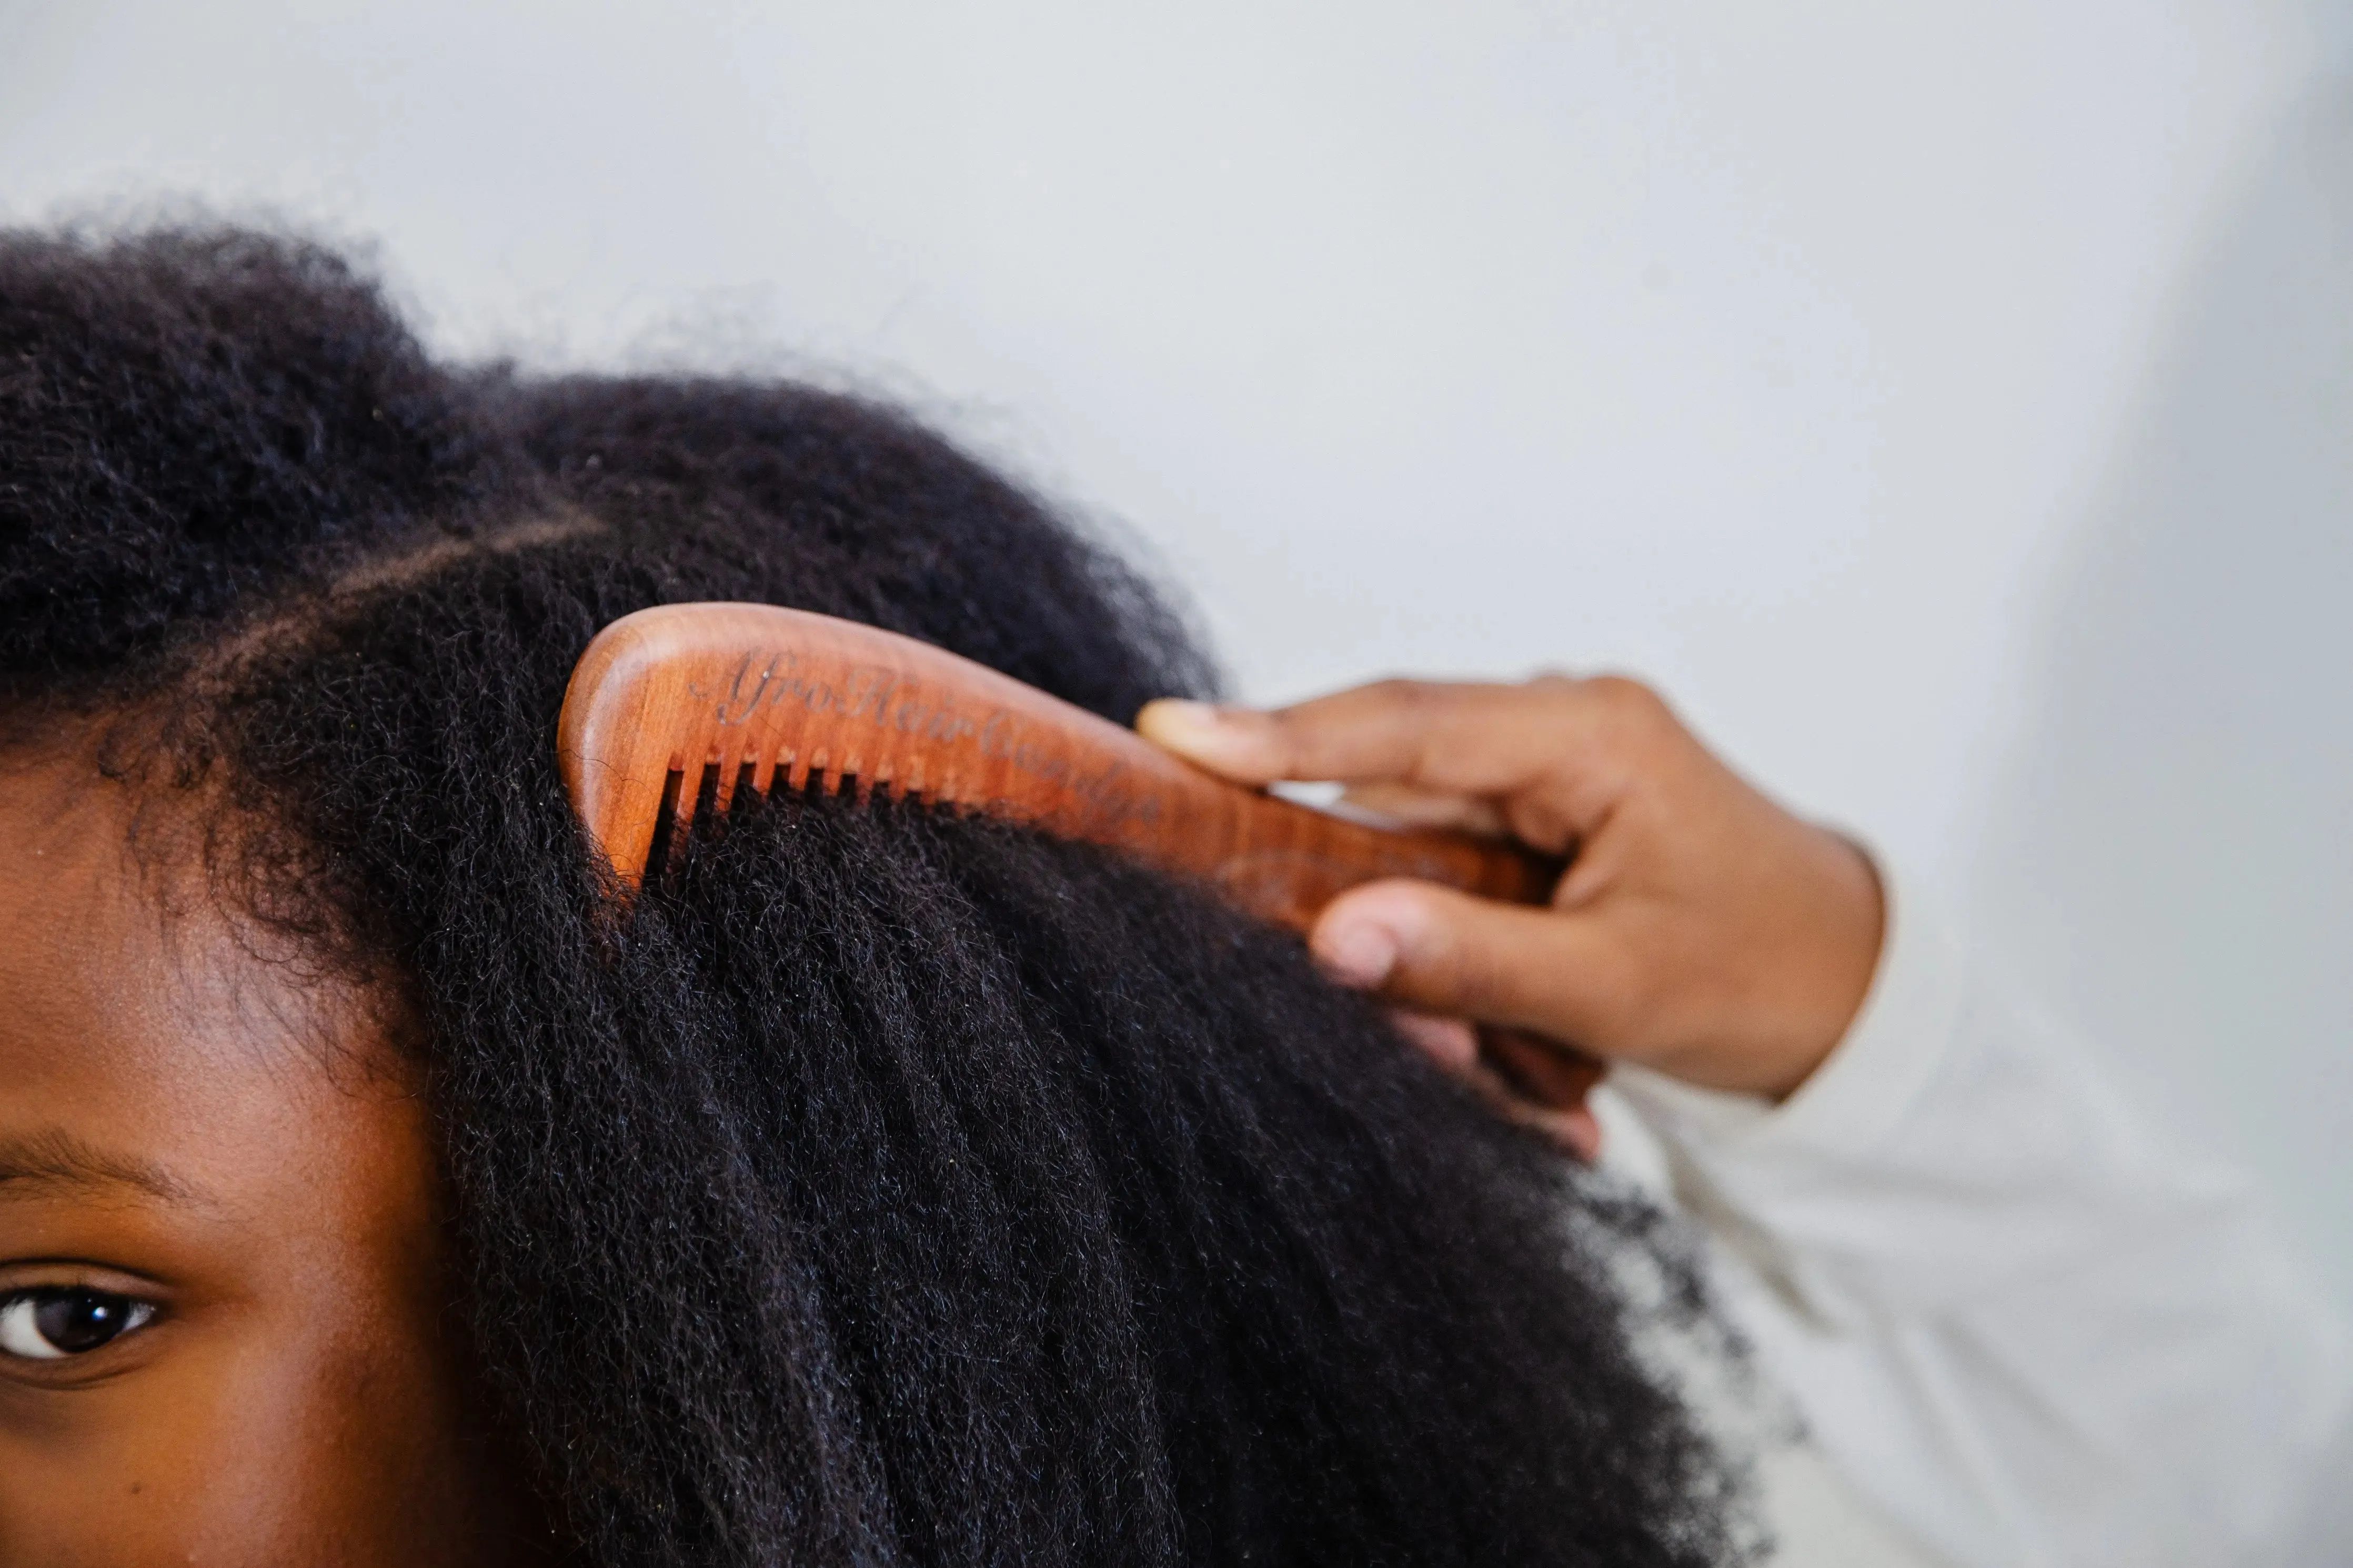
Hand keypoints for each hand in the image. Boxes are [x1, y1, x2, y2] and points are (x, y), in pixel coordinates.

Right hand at [1138, 676, 1883, 1137]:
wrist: (1852, 993)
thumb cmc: (1767, 971)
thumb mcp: (1620, 984)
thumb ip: (1472, 957)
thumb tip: (1329, 940)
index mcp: (1588, 732)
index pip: (1401, 722)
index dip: (1279, 733)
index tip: (1171, 735)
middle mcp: (1550, 734)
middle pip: (1385, 802)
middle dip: (1367, 919)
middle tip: (1426, 1034)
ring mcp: (1534, 782)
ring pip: (1404, 863)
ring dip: (1432, 975)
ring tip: (1533, 1070)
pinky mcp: (1524, 833)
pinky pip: (1440, 896)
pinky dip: (1462, 980)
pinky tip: (1544, 1060)